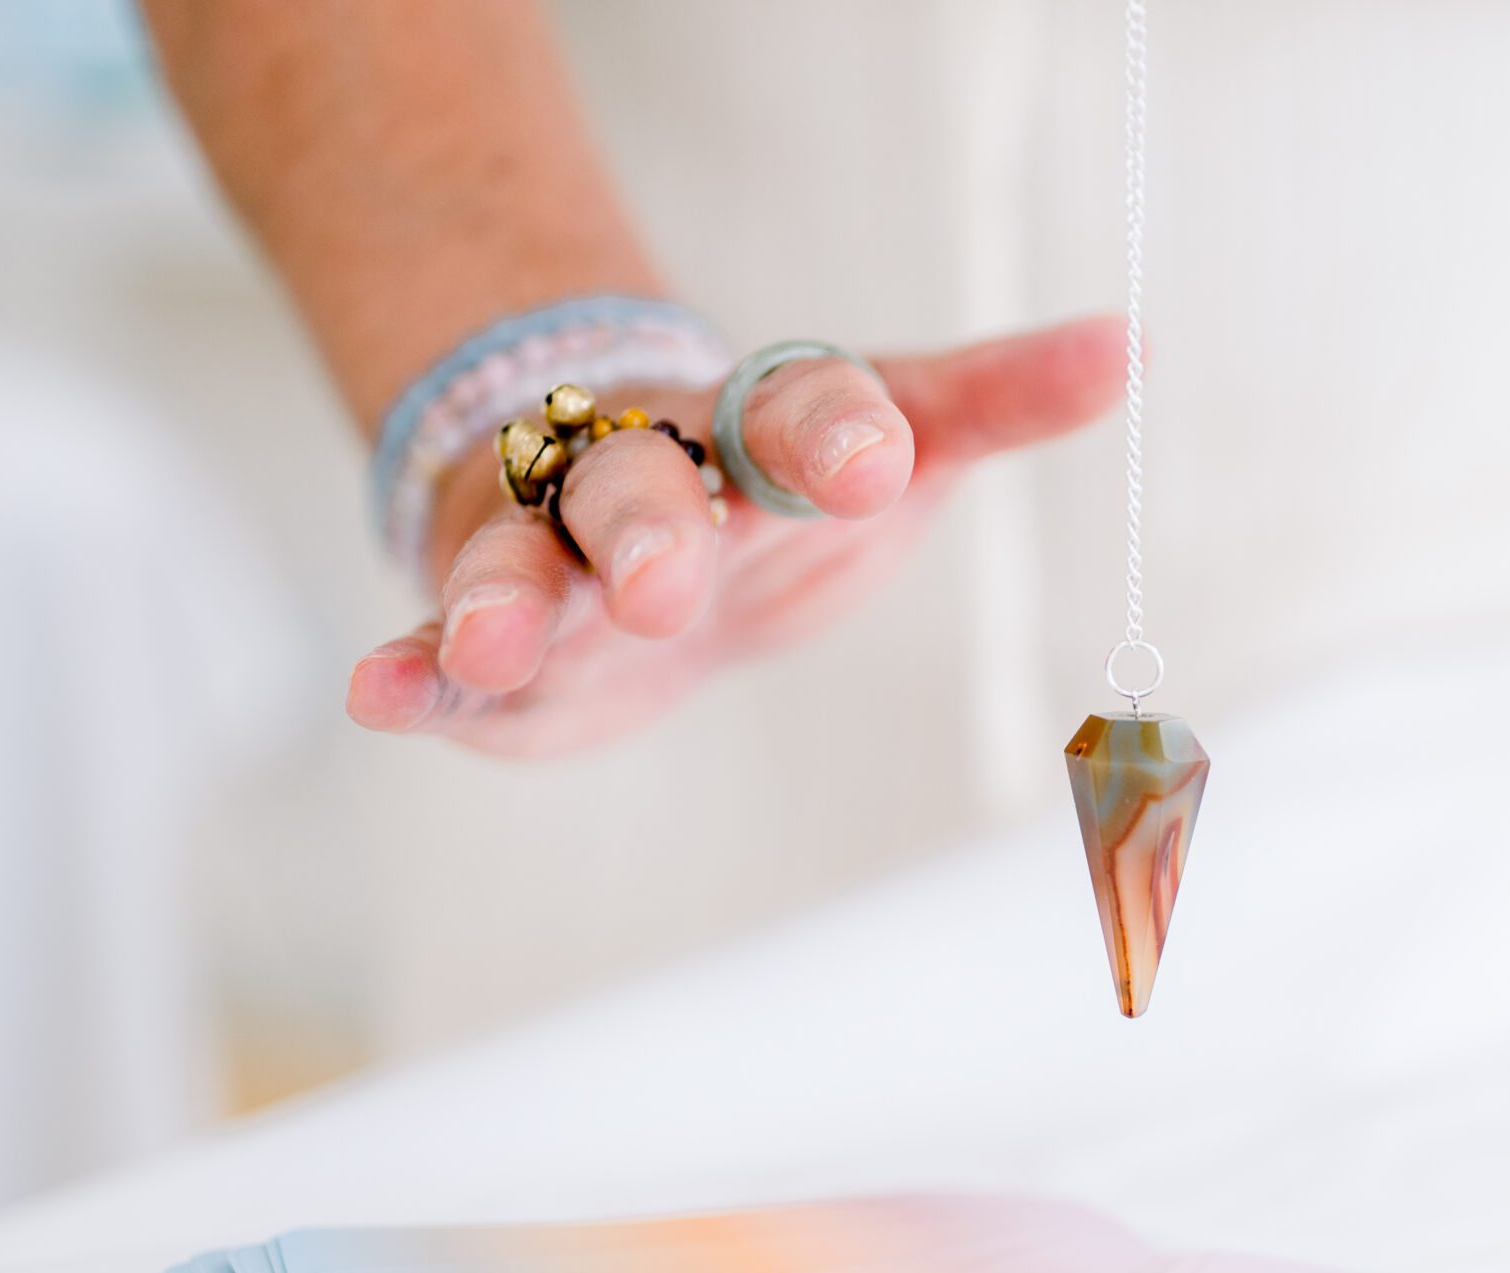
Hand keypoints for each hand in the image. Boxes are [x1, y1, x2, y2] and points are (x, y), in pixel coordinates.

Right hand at [346, 316, 1125, 755]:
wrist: (646, 539)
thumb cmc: (786, 492)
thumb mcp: (898, 442)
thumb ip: (997, 400)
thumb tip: (1131, 342)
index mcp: (758, 439)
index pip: (796, 414)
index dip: (834, 434)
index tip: (882, 463)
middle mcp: (650, 483)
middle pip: (639, 486)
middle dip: (652, 528)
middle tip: (677, 577)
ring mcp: (558, 556)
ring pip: (526, 563)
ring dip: (511, 597)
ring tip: (494, 636)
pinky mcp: (493, 632)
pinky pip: (446, 647)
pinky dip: (416, 668)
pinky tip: (377, 694)